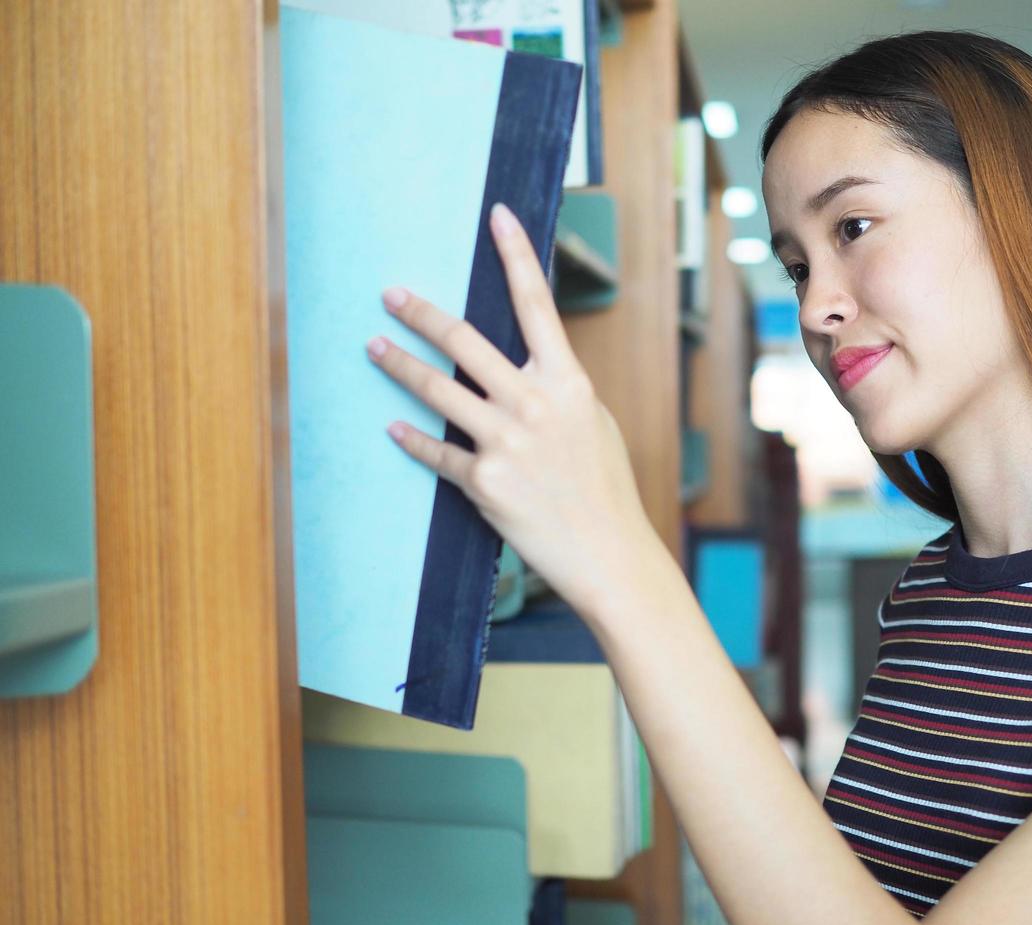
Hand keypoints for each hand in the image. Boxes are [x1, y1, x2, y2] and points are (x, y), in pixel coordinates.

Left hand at [366, 202, 655, 619]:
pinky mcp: (483, 480)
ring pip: (437, 390)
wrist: (607, 551)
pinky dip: (412, 440)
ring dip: (398, 365)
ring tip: (372, 347)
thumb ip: (558, 390)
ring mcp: (506, 441)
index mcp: (568, 381)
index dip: (516, 255)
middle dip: (422, 313)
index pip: (536, 304)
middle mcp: (534, 403)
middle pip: (465, 341)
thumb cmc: (604, 487)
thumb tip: (525, 367)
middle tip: (392, 294)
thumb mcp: (593, 423)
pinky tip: (393, 429)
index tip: (496, 215)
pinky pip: (436, 452)